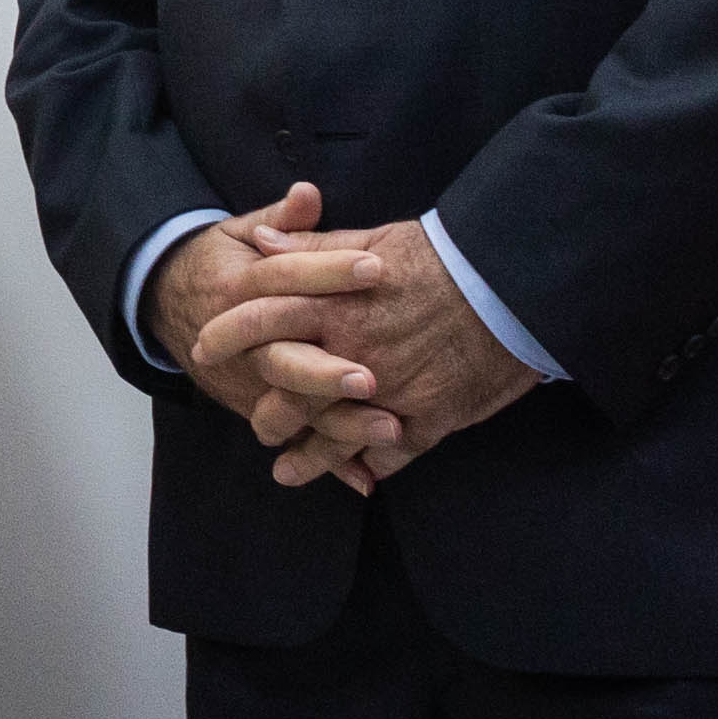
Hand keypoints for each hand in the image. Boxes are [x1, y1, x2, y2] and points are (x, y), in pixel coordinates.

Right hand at [145, 182, 394, 496]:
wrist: (163, 301)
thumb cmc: (219, 262)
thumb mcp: (239, 232)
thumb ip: (279, 221)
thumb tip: (307, 195)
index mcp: (239, 288)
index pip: (285, 277)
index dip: (329, 272)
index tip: (376, 266)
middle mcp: (239, 341)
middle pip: (281, 357)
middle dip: (324, 371)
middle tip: (371, 377)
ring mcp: (245, 380)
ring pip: (290, 407)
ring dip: (339, 423)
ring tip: (391, 428)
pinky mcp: (252, 407)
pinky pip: (294, 438)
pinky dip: (328, 462)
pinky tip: (367, 476)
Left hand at [190, 216, 543, 492]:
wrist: (516, 282)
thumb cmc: (446, 255)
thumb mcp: (373, 238)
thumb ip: (310, 244)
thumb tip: (255, 238)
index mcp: (334, 302)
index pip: (260, 317)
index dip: (227, 334)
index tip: (201, 346)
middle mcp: (353, 351)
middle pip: (288, 390)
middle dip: (265, 413)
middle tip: (255, 424)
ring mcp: (390, 390)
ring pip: (331, 433)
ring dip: (306, 455)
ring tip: (285, 470)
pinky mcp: (428, 417)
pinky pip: (389, 455)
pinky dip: (368, 468)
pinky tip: (356, 480)